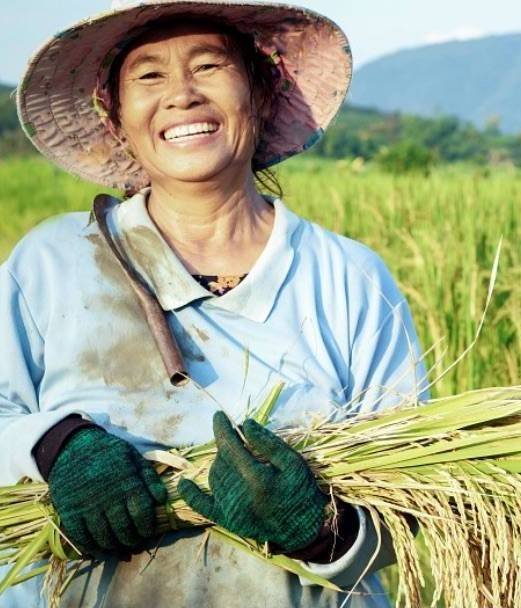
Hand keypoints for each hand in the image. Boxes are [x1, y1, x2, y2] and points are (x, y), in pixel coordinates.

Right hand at [48, 427, 166, 554]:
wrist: (72, 446)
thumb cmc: (107, 451)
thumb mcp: (133, 457)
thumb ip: (149, 478)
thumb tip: (162, 499)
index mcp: (128, 484)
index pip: (143, 515)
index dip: (147, 528)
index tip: (147, 531)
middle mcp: (109, 499)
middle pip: (125, 531)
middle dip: (133, 541)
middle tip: (135, 543)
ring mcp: (88, 507)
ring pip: (105, 538)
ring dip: (114, 547)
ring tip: (120, 547)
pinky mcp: (70, 512)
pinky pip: (82, 538)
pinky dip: (92, 547)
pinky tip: (98, 548)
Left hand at [177, 411, 327, 552]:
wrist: (304, 529)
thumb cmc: (301, 492)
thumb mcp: (293, 463)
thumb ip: (268, 443)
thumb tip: (244, 424)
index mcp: (256, 479)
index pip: (230, 447)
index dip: (222, 429)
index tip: (219, 415)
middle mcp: (239, 496)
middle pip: (221, 460)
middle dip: (228, 446)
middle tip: (240, 441)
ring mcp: (230, 511)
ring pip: (214, 476)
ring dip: (221, 462)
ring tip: (235, 458)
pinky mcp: (228, 521)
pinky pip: (204, 506)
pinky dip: (192, 494)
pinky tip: (184, 483)